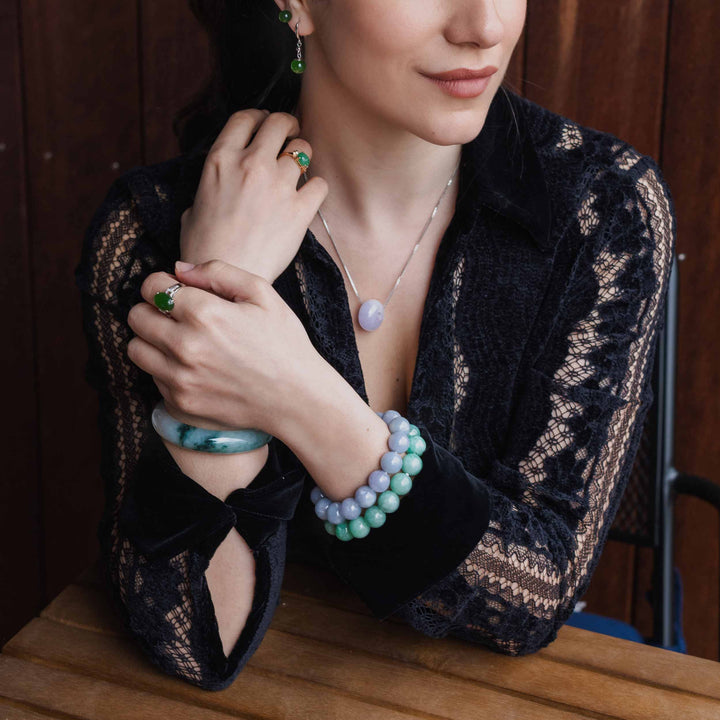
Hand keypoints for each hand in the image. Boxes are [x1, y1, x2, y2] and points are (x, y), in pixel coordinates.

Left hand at [126, 259, 321, 434]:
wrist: (297, 399)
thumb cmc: (285, 344)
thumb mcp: (262, 294)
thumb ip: (218, 272)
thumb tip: (179, 269)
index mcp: (204, 313)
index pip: (151, 287)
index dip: (161, 284)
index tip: (176, 292)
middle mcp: (185, 346)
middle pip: (136, 317)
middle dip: (151, 310)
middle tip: (174, 315)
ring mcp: (180, 378)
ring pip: (136, 349)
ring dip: (151, 340)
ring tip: (178, 341)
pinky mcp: (180, 403)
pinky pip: (153, 378)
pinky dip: (165, 369)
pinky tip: (192, 366)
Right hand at [179, 109, 327, 283]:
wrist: (225, 275)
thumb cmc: (204, 247)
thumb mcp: (194, 204)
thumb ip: (214, 183)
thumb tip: (225, 179)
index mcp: (221, 160)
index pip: (246, 117)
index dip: (260, 116)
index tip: (266, 123)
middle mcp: (251, 164)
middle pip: (280, 123)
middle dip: (288, 125)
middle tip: (291, 135)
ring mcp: (278, 185)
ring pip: (303, 150)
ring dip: (302, 157)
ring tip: (298, 172)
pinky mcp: (300, 209)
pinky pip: (319, 183)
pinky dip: (316, 188)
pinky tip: (308, 197)